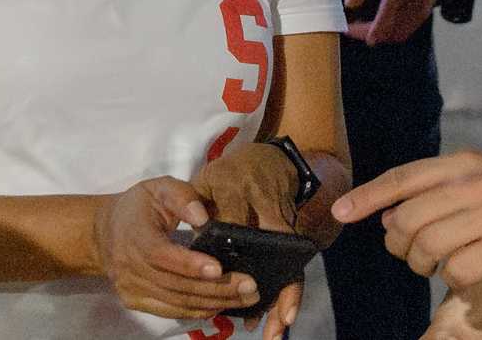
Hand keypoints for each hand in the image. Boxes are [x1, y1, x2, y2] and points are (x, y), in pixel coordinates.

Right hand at [91, 177, 260, 319]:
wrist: (102, 232)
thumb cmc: (138, 206)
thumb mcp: (158, 188)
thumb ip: (182, 196)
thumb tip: (203, 217)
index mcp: (135, 236)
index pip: (162, 256)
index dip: (190, 265)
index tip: (218, 268)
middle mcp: (129, 267)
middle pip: (175, 285)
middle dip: (215, 288)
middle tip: (249, 286)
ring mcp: (131, 289)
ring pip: (176, 302)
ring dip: (213, 302)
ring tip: (244, 298)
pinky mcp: (135, 301)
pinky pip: (170, 311)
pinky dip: (197, 310)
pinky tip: (220, 305)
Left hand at [192, 143, 303, 338]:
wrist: (269, 159)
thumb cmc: (229, 173)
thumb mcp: (207, 180)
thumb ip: (193, 206)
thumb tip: (192, 240)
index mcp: (238, 188)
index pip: (233, 224)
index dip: (226, 253)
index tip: (217, 277)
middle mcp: (265, 205)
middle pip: (271, 249)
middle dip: (271, 286)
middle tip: (264, 323)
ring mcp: (281, 220)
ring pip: (287, 263)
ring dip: (284, 297)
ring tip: (276, 330)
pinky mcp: (289, 232)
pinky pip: (289, 265)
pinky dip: (286, 291)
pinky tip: (278, 317)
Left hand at [332, 150, 481, 288]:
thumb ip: (439, 188)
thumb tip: (391, 216)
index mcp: (464, 163)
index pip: (404, 178)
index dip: (367, 196)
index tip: (340, 212)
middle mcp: (474, 186)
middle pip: (407, 220)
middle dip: (400, 244)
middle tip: (413, 252)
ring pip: (427, 248)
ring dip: (424, 264)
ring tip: (439, 264)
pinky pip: (456, 272)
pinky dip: (454, 278)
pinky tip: (469, 271)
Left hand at [345, 0, 453, 44]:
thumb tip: (349, 3)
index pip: (379, 26)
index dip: (360, 32)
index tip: (348, 29)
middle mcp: (410, 8)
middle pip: (386, 36)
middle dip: (367, 35)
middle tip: (354, 26)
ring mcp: (420, 12)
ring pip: (397, 36)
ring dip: (381, 35)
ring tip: (367, 25)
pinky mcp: (426, 12)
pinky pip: (408, 30)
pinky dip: (393, 32)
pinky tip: (385, 21)